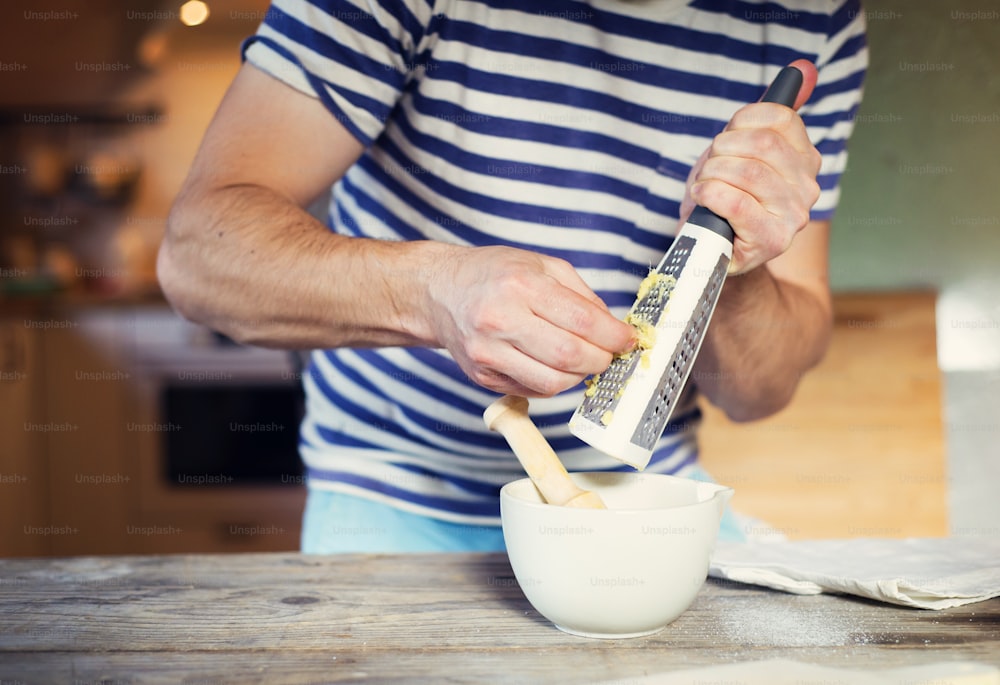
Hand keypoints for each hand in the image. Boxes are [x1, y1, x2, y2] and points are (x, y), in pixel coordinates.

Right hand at [425, 245, 634, 396]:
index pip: (582, 321)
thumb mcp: (541, 265)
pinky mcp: (483, 376)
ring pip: (553, 382)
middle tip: (609, 355)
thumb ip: (581, 296)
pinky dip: (554, 382)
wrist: (439, 292)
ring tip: (582, 360)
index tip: (627, 340)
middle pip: (569, 357)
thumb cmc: (493, 274)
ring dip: (579, 376)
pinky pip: (533, 390)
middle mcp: (500, 321)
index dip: (614, 336)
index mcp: (520, 286)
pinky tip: (552, 364)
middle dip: (601, 360)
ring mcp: (488, 353)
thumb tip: (614, 329)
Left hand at [678, 59, 821, 274]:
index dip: (741, 123)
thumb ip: (773, 113)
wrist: (714, 251)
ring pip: (746, 171)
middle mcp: (808, 187)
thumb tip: (803, 68)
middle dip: (721, 151)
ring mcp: (794, 216)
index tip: (726, 139)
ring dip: (711, 175)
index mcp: (806, 160)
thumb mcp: (743, 150)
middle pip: (761, 145)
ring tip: (704, 187)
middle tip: (709, 168)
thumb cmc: (725, 199)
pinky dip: (709, 194)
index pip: (780, 119)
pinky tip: (702, 198)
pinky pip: (735, 201)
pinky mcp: (772, 239)